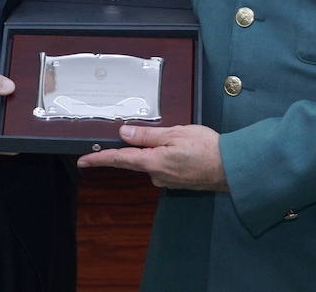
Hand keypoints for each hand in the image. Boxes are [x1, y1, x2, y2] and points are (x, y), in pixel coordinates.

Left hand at [77, 123, 227, 191]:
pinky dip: (169, 156)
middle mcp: (157, 175)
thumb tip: (124, 133)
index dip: (99, 159)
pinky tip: (185, 150)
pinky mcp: (176, 181)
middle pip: (137, 159)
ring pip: (152, 161)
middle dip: (145, 144)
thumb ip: (148, 135)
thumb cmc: (207, 149)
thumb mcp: (176, 133)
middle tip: (166, 133)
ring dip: (160, 149)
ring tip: (184, 139)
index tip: (83, 161)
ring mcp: (167, 180)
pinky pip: (164, 166)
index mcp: (153, 162)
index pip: (119, 160)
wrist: (232, 169)